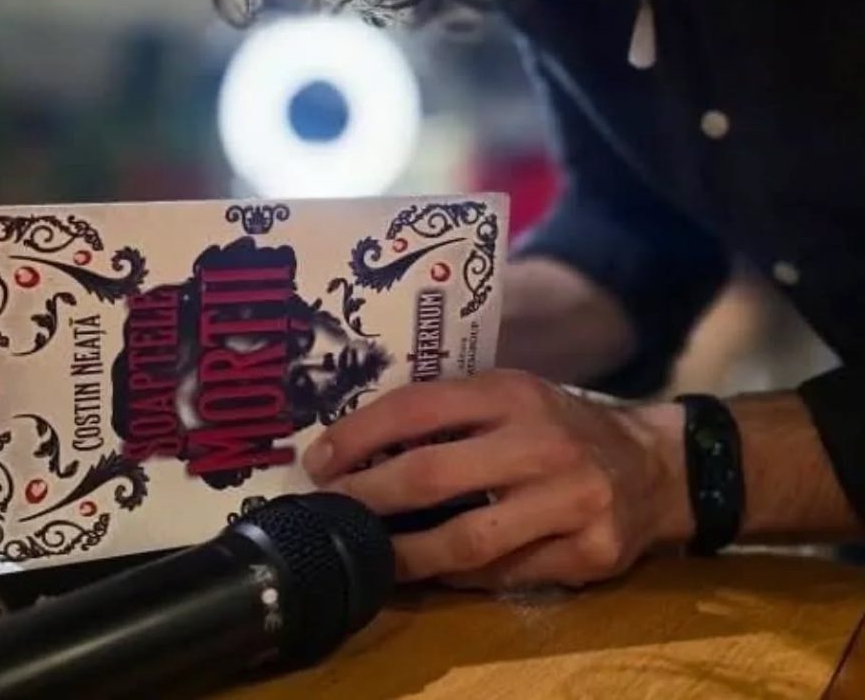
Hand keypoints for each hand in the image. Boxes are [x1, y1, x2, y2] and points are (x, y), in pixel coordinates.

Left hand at [302, 370, 689, 588]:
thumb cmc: (562, 426)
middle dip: (367, 497)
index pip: (418, 407)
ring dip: (405, 553)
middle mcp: (540, 442)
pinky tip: (432, 574)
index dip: (359, 435)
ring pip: (467, 539)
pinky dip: (459, 579)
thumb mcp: (513, 396)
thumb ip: (452, 413)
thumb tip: (364, 444)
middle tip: (329, 510)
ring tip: (369, 555)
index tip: (319, 460)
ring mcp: (570, 500)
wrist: (654, 464)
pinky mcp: (591, 552)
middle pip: (432, 474)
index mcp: (512, 393)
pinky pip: (506, 575)